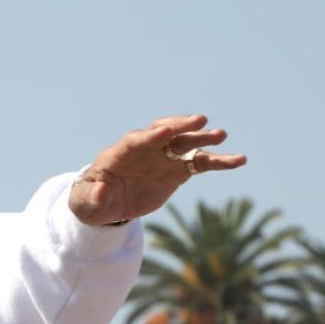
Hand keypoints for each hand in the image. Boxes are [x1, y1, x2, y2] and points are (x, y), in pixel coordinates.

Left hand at [69, 115, 246, 225]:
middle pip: (165, 133)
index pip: (137, 140)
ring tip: (222, 135)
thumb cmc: (92, 199)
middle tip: (201, 120)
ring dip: (203, 139)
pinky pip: (200, 163)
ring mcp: (164, 158)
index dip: (151, 135)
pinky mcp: (177, 170)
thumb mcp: (86, 202)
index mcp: (121, 152)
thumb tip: (99, 192)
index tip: (166, 131)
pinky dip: (218, 162)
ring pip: (186, 144)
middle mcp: (146, 149)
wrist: (107, 203)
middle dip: (181, 126)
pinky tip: (238, 160)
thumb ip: (92, 196)